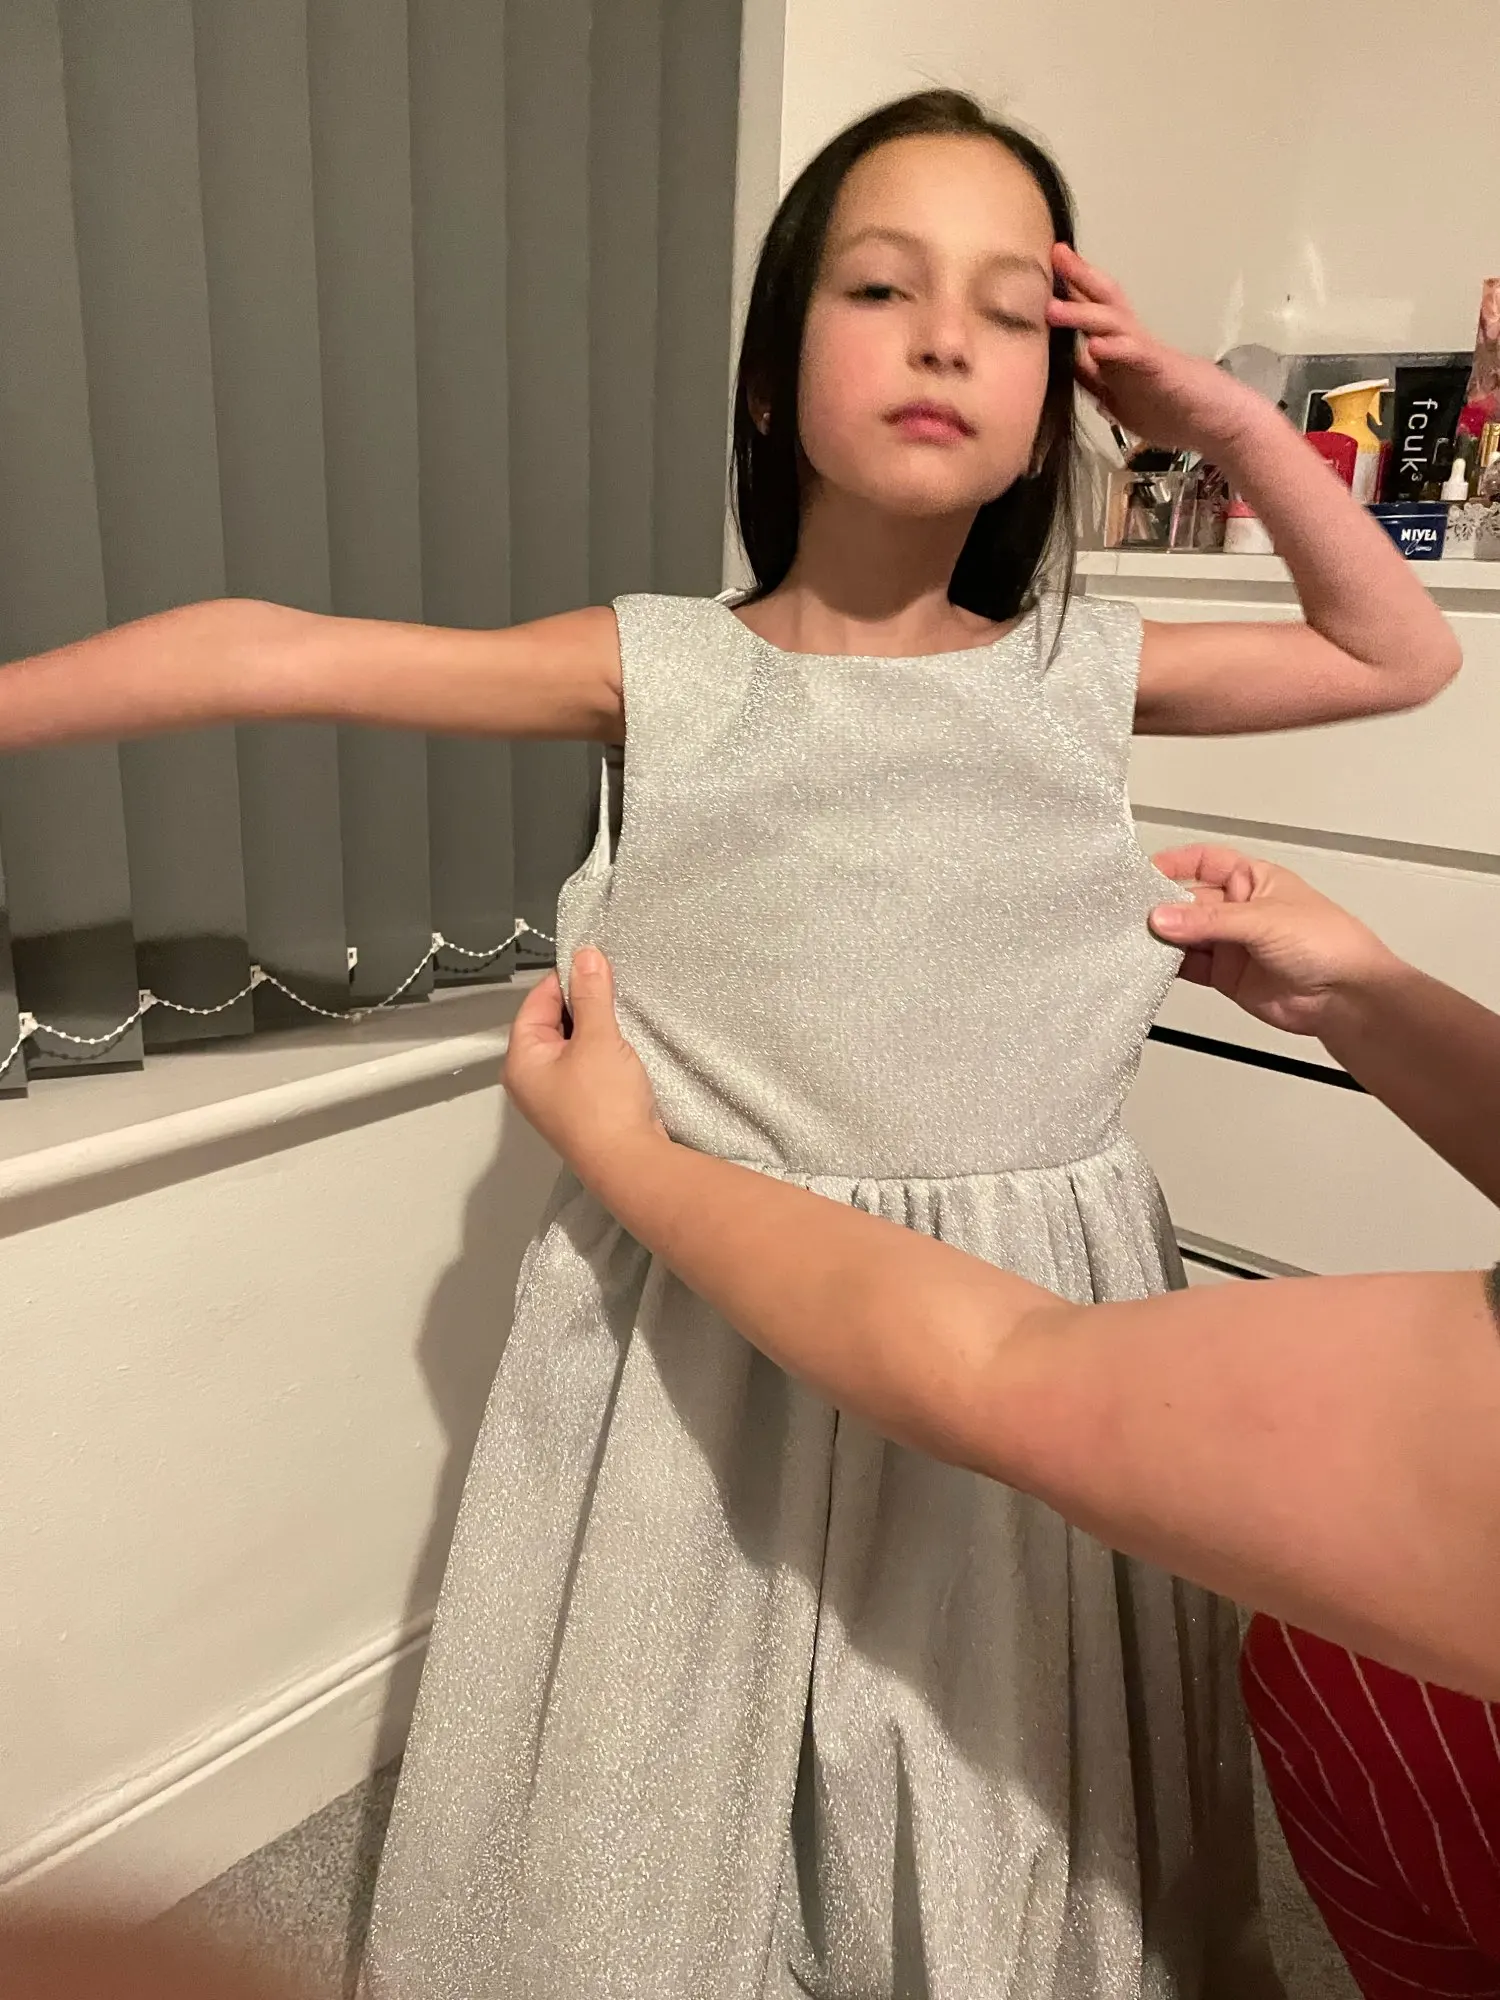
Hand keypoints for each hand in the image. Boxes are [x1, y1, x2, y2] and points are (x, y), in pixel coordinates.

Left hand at [502, 948, 665, 1185]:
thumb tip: (585, 955)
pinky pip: (586, 1068)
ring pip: (572, 1046)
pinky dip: (603, 1053)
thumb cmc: (604, 1103)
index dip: (566, 980)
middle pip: (552, 1024)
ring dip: (596, 1030)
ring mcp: (555, 1097)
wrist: (630, 1163)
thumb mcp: (598, 1038)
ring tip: (622, 1016)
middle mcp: (530, 1079)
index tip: (595, 965)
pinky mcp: (580, 1109)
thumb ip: (591, 995)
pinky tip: (625, 1046)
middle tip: (613, 989)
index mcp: (521, 1060)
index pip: (536, 1003)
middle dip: (583, 1005)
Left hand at [1049, 246, 1260, 458]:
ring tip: (1052, 308)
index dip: (1069, 291)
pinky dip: (1113, 350)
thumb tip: (1070, 364)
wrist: (1215, 423)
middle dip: (1078, 277)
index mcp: (1119, 350)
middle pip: (1103, 301)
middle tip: (1054, 254)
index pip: (1092, 312)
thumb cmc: (1171, 409)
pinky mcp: (1159, 369)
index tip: (1043, 272)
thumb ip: (1094, 379)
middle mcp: (1131, 342)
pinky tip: (1093, 346)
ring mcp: (1145, 353)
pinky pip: (1134, 355)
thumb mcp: (1118, 397)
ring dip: (1081, 313)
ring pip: (1112, 323)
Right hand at [1148, 845, 1400, 1035]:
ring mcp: (1231, 943)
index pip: (1205, 862)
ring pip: (1185, 935)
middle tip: (1134, 914)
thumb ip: (1209, 921)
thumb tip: (1162, 917)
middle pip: (1188, 900)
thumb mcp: (1264, 920)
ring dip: (1163, 937)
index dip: (1175, 863)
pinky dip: (1169, 965)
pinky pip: (1189, 966)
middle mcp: (1239, 909)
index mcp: (1253, 880)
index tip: (1143, 872)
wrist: (1346, 998)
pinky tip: (1153, 963)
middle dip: (1162, 906)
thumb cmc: (1328, 943)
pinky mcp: (1225, 975)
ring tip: (1138, 940)